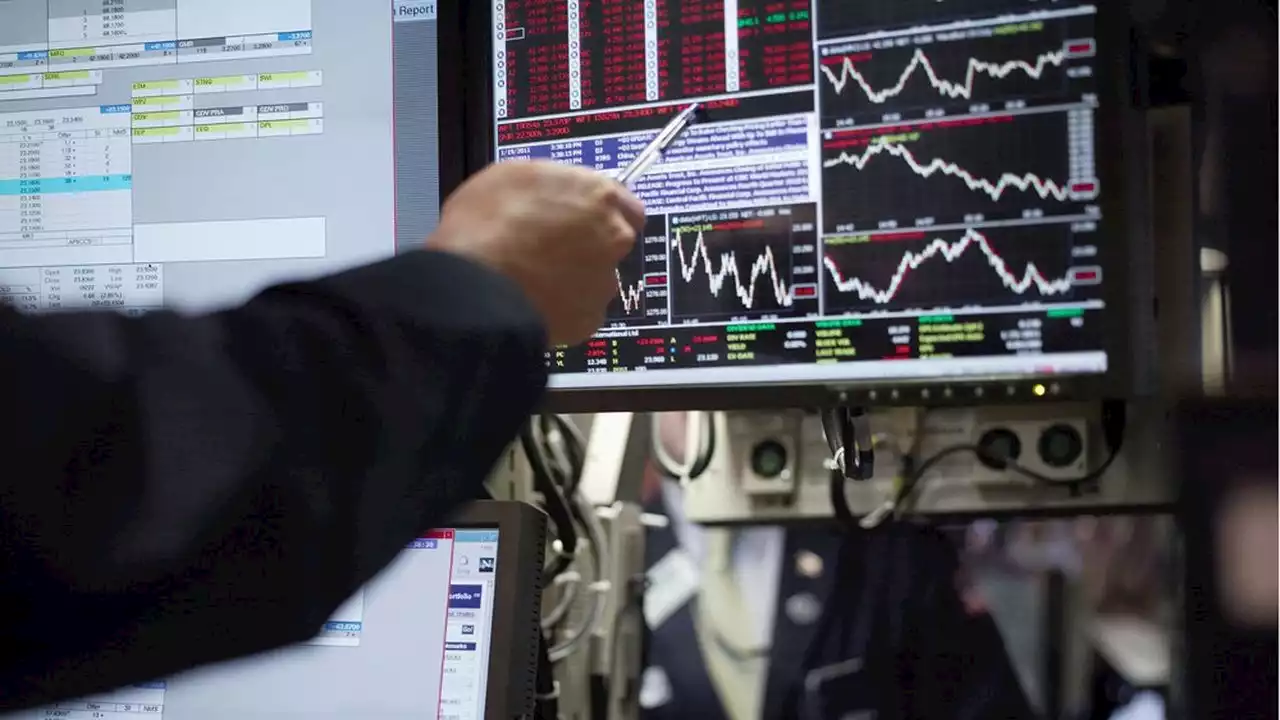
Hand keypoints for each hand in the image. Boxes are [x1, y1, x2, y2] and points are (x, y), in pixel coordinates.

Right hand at [432, 161, 644, 345]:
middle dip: (592, 244)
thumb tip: (557, 194)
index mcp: (598, 195)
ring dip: (575, 277)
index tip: (584, 218)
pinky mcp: (591, 319)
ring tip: (535, 278)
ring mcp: (604, 282)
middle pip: (615, 242)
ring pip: (597, 278)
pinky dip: (564, 307)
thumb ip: (552, 184)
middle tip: (553, 248)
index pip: (627, 205)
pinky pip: (580, 310)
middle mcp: (613, 237)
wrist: (474, 287)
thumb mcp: (510, 176)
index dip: (604, 212)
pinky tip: (535, 301)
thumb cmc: (484, 225)